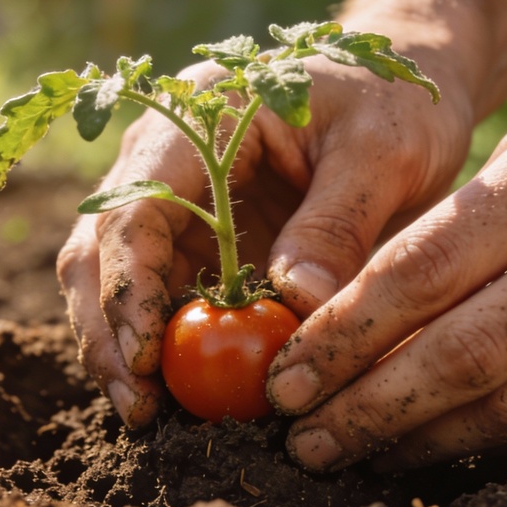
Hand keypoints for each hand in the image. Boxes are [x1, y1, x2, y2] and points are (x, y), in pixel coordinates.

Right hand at [57, 50, 473, 425]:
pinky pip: (170, 301)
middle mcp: (169, 159)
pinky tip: (190, 402)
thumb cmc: (396, 100)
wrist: (405, 86)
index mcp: (200, 116)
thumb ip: (338, 222)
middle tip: (138, 409)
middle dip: (109, 331)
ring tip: (152, 420)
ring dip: (127, 351)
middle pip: (101, 250)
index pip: (136, 204)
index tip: (147, 355)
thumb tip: (294, 305)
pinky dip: (172, 352)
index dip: (128, 283)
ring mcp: (180, 204)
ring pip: (117, 282)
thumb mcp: (384, 150)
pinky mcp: (203, 245)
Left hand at [267, 60, 506, 470]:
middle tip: (301, 440)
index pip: (423, 272)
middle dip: (367, 408)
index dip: (343, 335)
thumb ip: (463, 223)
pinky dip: (495, 441)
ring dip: (422, 440)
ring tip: (355, 453)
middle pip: (461, 354)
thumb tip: (365, 308)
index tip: (287, 376)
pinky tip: (439, 446)